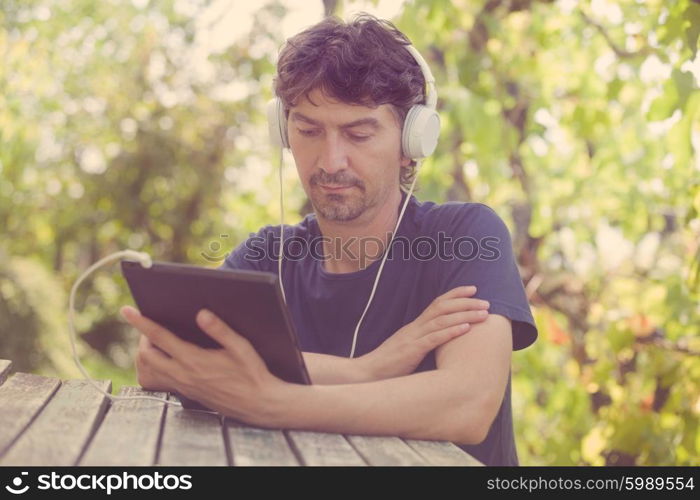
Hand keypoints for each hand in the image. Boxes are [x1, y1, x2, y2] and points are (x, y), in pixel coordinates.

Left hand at [121, 305, 285, 423]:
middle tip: (152, 325)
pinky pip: (159, 382)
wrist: (258, 404)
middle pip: (146, 355)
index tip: (127, 310)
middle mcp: (183, 375)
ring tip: (155, 341)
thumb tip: (201, 313)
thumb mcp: (241, 347)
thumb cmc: (252, 374)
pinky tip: (166, 361)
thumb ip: (220, 330)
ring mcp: (183, 386)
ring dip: (145, 355)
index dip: (141, 322)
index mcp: (194, 360)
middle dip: (142, 338)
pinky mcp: (186, 393)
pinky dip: (154, 370)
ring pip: (149, 371)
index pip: (160, 338)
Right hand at [357, 285, 489, 380]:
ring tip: (483, 313)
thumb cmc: (390, 366)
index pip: (437, 303)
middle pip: (443, 307)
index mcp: (415, 326)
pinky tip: (466, 328)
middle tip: (486, 302)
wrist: (368, 374)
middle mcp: (415, 327)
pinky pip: (434, 338)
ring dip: (465, 315)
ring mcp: (413, 338)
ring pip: (442, 320)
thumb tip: (441, 343)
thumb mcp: (408, 350)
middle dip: (466, 302)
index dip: (456, 294)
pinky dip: (451, 331)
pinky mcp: (412, 351)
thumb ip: (422, 343)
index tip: (474, 290)